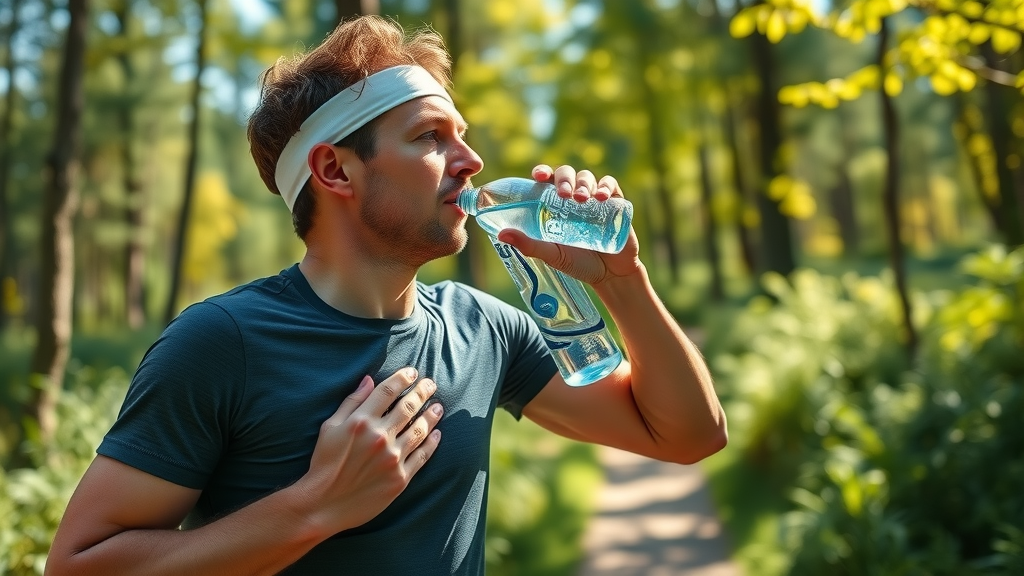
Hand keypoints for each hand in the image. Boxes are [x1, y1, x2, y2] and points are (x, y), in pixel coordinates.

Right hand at [293, 368, 442, 534]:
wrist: (323, 503)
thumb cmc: (324, 463)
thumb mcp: (330, 427)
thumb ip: (351, 402)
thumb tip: (369, 380)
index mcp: (361, 421)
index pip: (388, 391)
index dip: (403, 378)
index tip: (412, 372)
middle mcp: (380, 436)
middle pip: (408, 406)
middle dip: (422, 391)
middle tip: (431, 384)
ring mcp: (392, 458)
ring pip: (419, 429)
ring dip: (431, 415)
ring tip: (438, 407)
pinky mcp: (400, 478)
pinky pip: (422, 456)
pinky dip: (432, 443)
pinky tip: (437, 434)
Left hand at [496, 164, 641, 285]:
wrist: (609, 275)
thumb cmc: (577, 263)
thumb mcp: (551, 254)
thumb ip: (529, 244)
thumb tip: (501, 234)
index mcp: (555, 205)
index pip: (546, 180)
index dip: (543, 172)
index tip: (539, 176)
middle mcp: (573, 198)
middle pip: (566, 173)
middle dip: (564, 179)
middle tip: (564, 194)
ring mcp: (594, 198)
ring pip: (587, 177)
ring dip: (583, 183)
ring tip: (581, 199)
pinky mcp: (615, 202)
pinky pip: (610, 184)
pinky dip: (606, 185)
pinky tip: (601, 197)